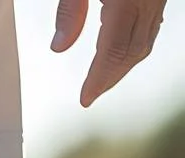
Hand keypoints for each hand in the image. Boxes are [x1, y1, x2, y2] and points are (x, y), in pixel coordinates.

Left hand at [51, 0, 167, 106]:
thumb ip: (70, 11)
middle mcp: (148, 0)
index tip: (86, 98)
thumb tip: (59, 47)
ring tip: (102, 81)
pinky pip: (150, 27)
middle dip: (110, 78)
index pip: (113, 50)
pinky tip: (120, 54)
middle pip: (132, 51)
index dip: (99, 78)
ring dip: (123, 66)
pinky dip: (134, 47)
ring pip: (145, 41)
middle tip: (91, 95)